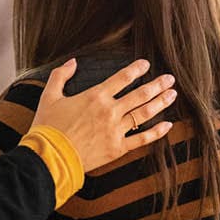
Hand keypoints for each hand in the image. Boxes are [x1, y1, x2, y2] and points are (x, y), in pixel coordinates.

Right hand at [31, 58, 176, 168]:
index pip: (122, 78)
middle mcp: (110, 111)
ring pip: (144, 114)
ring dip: (161, 102)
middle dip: (157, 85)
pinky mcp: (118, 148)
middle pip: (140, 94)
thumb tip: (72, 61)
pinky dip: (157, 132)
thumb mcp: (49, 96)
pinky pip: (142, 139)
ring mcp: (116, 130)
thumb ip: (60, 76)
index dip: (137, 69)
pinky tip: (168, 125)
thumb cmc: (48, 127)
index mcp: (95, 96)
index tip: (147, 64)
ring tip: (172, 95)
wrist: (50, 157)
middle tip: (170, 79)